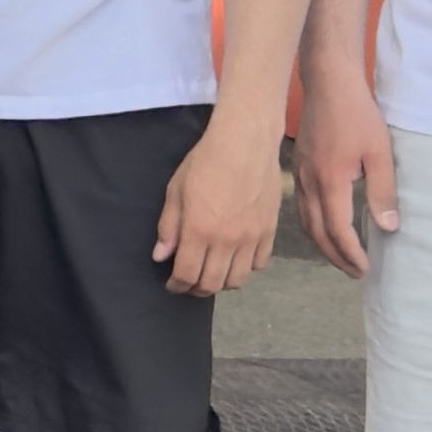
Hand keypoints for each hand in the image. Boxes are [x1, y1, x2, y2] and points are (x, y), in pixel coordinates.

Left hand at [158, 101, 285, 298]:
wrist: (246, 143)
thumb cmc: (205, 161)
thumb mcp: (176, 190)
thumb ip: (169, 227)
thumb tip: (161, 257)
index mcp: (199, 231)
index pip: (186, 275)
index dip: (177, 285)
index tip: (172, 284)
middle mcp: (226, 241)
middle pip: (212, 283)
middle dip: (196, 288)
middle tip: (189, 282)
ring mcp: (251, 238)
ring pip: (237, 279)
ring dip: (221, 282)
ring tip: (212, 273)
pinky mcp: (269, 231)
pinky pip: (259, 264)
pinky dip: (245, 268)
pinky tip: (235, 259)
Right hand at [293, 78, 397, 274]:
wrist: (328, 83)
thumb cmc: (357, 114)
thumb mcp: (379, 153)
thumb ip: (382, 191)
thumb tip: (386, 228)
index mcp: (330, 182)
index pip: (338, 230)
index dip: (351, 253)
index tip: (365, 268)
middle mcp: (309, 184)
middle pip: (317, 232)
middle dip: (335, 256)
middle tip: (354, 271)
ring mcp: (299, 175)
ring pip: (305, 221)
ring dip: (322, 243)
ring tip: (340, 255)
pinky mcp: (298, 167)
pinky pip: (301, 206)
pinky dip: (313, 225)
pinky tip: (324, 225)